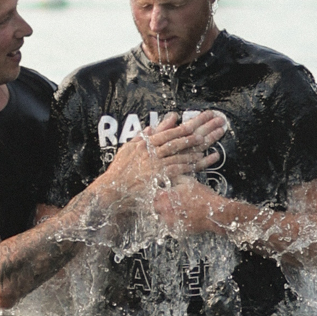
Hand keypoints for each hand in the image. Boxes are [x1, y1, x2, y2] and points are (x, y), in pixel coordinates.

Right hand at [98, 111, 227, 201]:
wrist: (113, 189)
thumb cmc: (119, 170)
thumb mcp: (127, 150)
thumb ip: (140, 138)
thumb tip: (150, 128)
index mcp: (143, 144)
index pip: (164, 134)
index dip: (178, 130)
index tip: (190, 126)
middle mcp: (149, 153)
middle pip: (173, 142)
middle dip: (189, 138)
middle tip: (202, 135)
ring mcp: (154, 165)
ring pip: (176, 155)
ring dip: (191, 152)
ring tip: (203, 149)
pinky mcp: (157, 177)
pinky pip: (176, 169)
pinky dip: (187, 165)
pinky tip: (196, 164)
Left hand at [153, 176, 225, 236]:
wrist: (214, 212)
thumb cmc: (202, 195)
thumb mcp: (189, 182)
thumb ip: (176, 179)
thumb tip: (169, 179)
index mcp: (166, 196)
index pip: (154, 195)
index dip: (158, 194)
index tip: (162, 194)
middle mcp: (165, 209)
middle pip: (154, 207)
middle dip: (158, 205)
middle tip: (166, 204)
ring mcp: (170, 221)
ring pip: (159, 218)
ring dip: (163, 215)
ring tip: (172, 212)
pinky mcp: (176, 229)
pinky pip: (168, 227)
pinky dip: (170, 223)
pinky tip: (178, 219)